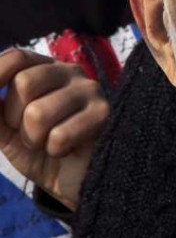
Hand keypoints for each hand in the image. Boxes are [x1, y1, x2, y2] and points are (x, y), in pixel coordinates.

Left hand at [0, 48, 108, 208]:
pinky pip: (60, 135)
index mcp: (45, 70)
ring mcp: (90, 90)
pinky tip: (68, 150)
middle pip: (24, 82)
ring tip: (48, 143)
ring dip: (34, 139)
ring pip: (38, 112)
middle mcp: (70, 72)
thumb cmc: (40, 150)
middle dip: (15, 118)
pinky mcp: (103, 113)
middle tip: (30, 133)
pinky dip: (55, 150)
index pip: (17, 57)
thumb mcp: (5, 132)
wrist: (75, 180)